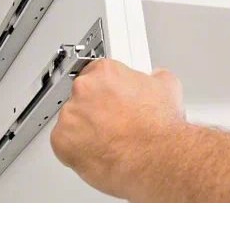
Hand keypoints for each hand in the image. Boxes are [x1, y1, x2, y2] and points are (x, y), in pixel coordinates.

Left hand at [50, 58, 184, 199]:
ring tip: (110, 141)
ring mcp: (70, 115)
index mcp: (106, 71)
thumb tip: (156, 78)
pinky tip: (98, 152)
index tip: (112, 98)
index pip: (97, 73)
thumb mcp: (168, 87)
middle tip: (115, 122)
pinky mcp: (61, 141)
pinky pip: (63, 144)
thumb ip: (155, 78)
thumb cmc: (160, 128)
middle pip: (82, 96)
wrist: (156, 158)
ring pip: (72, 121)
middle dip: (97, 108)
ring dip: (86, 129)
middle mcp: (84, 88)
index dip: (107, 89)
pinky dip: (77, 150)